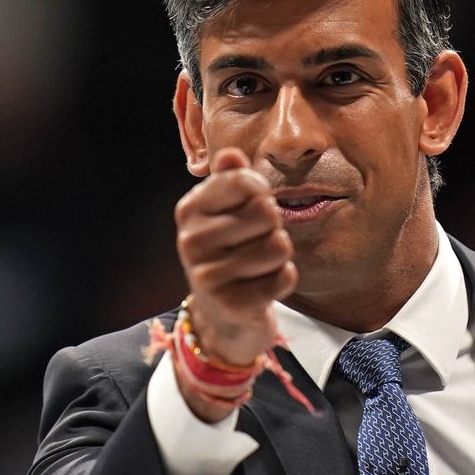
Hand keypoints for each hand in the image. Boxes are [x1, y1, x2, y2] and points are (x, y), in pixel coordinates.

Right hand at [172, 148, 297, 419]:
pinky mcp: (230, 304)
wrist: (224, 319)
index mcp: (190, 209)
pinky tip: (262, 289)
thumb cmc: (231, 255)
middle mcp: (191, 239)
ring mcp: (207, 274)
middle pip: (267, 212)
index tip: (253, 209)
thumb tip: (230, 155)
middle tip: (255, 245)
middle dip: (273, 228)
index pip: (245, 181)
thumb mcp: (227, 214)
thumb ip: (231, 181)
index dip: (262, 194)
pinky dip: (283, 282)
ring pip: (279, 245)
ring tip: (258, 268)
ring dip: (279, 258)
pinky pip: (284, 277)